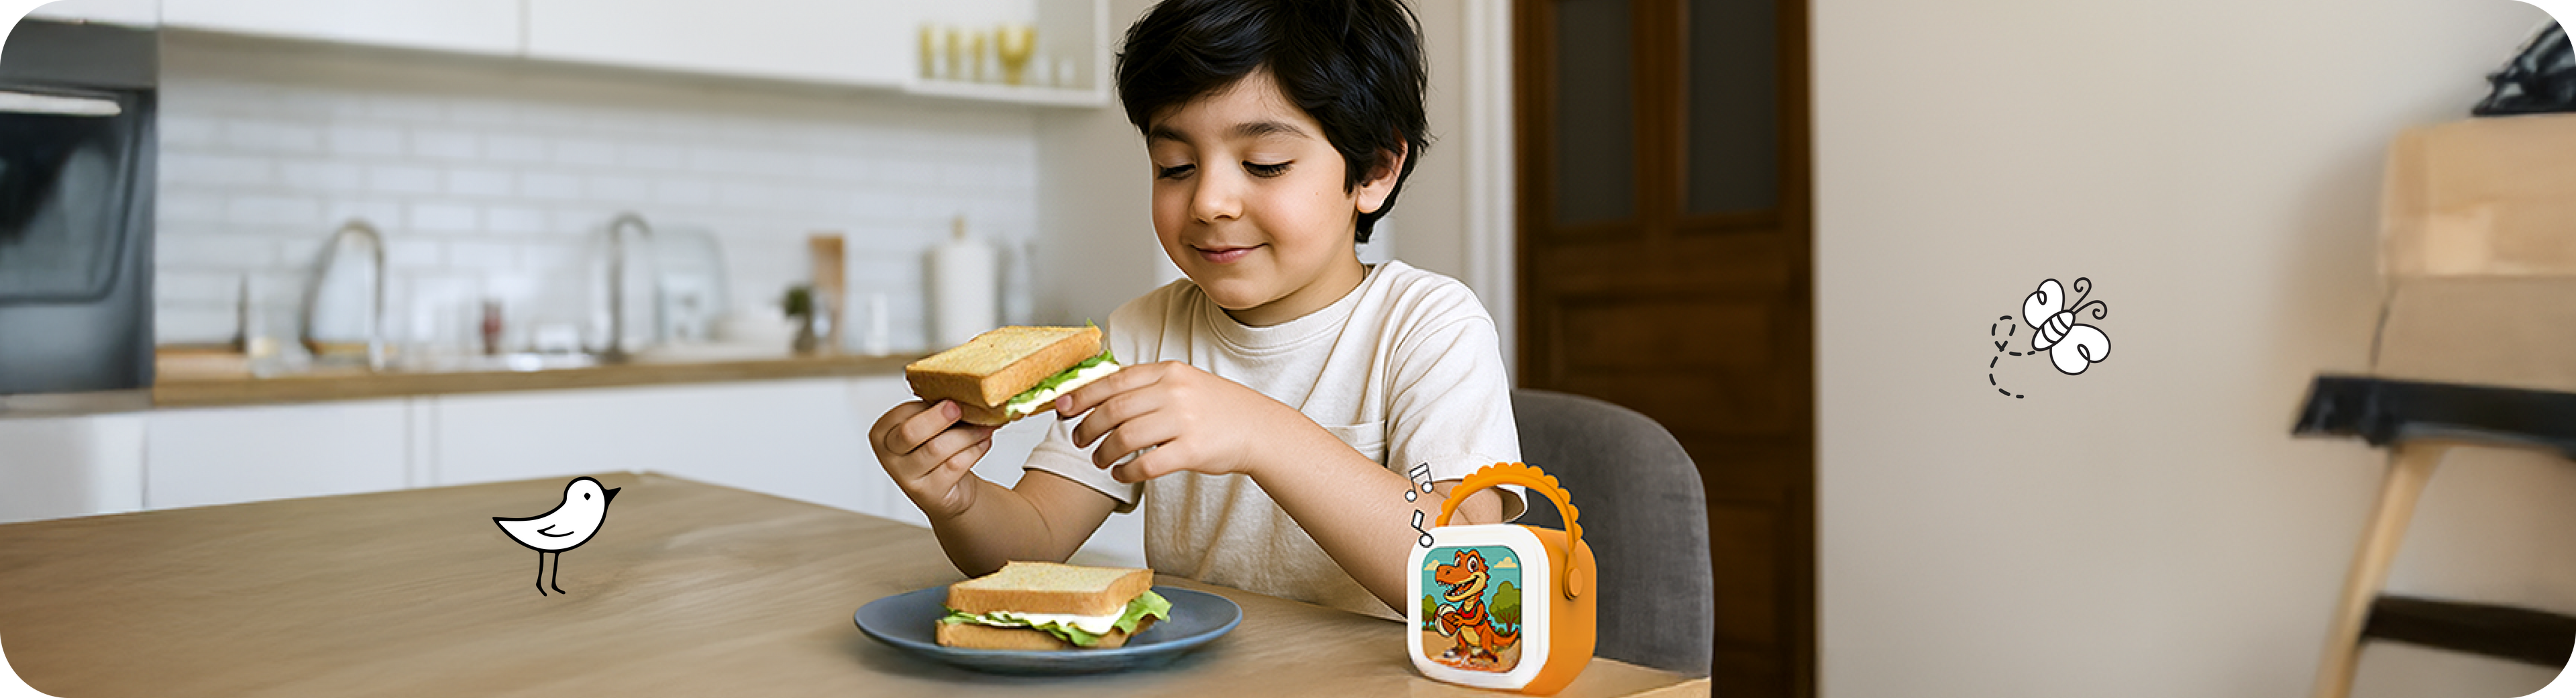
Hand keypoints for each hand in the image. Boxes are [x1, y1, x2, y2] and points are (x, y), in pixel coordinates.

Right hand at [869, 400, 997, 520]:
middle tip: (960, 407)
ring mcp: (907, 478)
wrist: (949, 488)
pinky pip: (955, 465)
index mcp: (883, 434)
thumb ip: (935, 409)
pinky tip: (983, 442)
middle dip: (939, 417)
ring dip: (967, 434)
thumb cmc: (936, 449)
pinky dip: (974, 450)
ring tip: (984, 426)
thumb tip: (962, 391)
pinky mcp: (929, 493)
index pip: (902, 413)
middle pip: (910, 432)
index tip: (953, 396)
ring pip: (937, 448)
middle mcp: (889, 457)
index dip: (929, 404)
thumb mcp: (929, 427)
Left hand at [1056, 361, 1318, 483]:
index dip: (1083, 394)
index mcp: (1168, 372)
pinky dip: (1126, 470)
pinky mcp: (1193, 450)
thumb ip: (1146, 385)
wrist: (1259, 428)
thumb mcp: (1183, 382)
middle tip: (1077, 439)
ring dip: (1103, 451)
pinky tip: (1120, 472)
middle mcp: (1174, 392)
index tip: (1061, 406)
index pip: (1115, 380)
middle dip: (1087, 426)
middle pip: (1114, 409)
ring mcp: (1185, 421)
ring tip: (1098, 459)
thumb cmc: (1216, 408)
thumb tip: (1098, 393)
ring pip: (1125, 437)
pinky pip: (1147, 464)